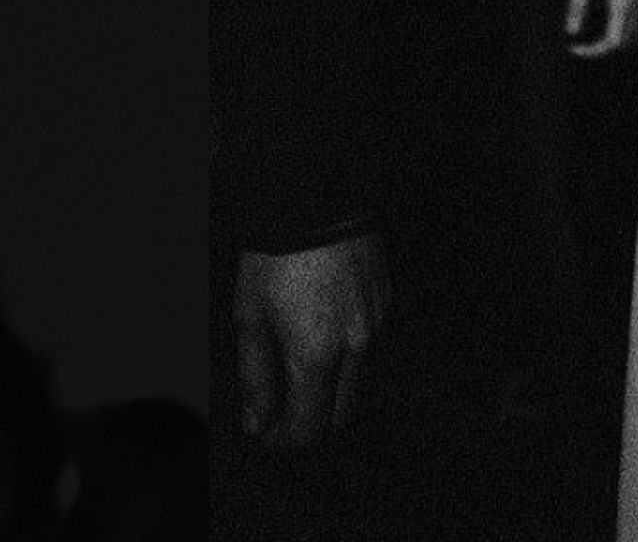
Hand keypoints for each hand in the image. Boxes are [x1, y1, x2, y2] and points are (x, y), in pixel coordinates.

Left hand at [234, 235, 386, 447]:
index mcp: (318, 354)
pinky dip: (349, 365)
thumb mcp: (251, 316)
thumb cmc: (279, 253)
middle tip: (281, 413)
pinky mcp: (386, 304)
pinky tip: (324, 347)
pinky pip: (372, 353)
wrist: (319, 198)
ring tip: (300, 380)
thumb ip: (256, 376)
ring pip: (361, 388)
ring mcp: (377, 324)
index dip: (282, 440)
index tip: (264, 431)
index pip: (308, 429)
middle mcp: (356, 346)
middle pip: (341, 418)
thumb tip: (258, 420)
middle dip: (310, 426)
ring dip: (332, 398)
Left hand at [564, 0, 637, 58]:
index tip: (573, 47)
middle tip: (581, 40)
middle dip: (603, 44)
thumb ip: (578, 5)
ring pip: (637, 29)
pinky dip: (626, 20)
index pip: (613, 42)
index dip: (592, 51)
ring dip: (615, 32)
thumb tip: (571, 35)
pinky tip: (610, 7)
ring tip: (593, 21)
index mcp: (625, 3)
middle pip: (627, 40)